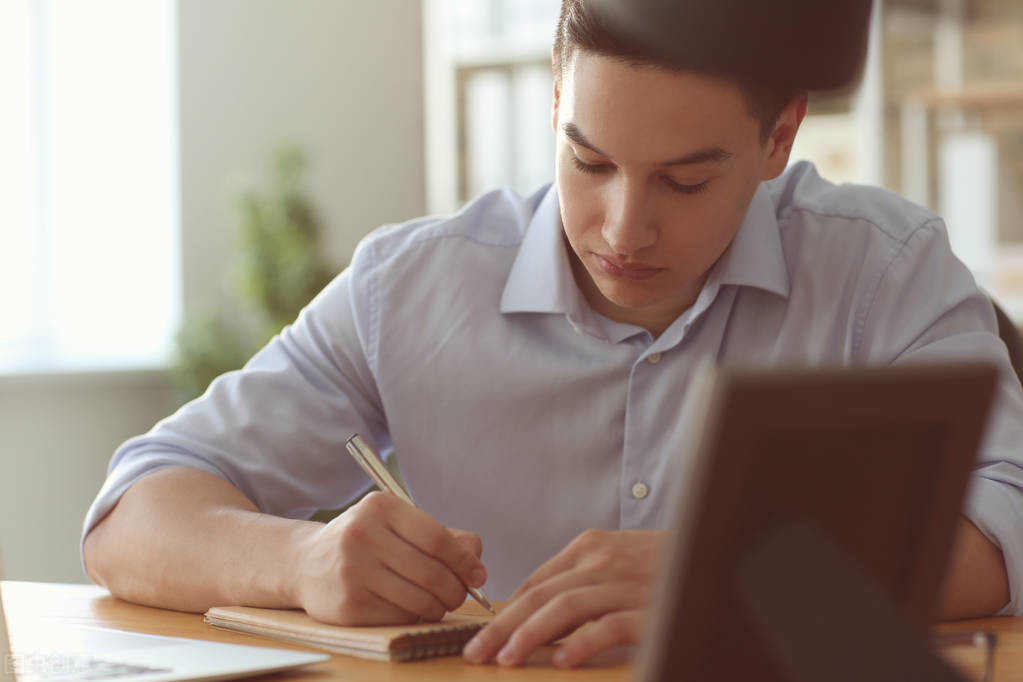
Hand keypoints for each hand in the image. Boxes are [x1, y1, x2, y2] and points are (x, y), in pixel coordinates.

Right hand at [292, 491, 486, 625]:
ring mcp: (353, 571)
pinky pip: (400, 617)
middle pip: (432, 572)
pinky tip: (409, 608)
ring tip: (438, 602)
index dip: (464, 561)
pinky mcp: (348, 605)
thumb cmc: (367, 542)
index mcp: (381, 507)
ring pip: (420, 600)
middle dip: (457, 590)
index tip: (479, 575)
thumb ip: (442, 536)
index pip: (437, 538)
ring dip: (439, 607)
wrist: (307, 563)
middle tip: (460, 595)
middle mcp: (363, 535)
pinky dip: (415, 616)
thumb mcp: (398, 524)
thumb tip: (477, 564)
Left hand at [463, 528, 664, 666]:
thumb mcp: (614, 561)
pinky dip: (583, 643)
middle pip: (541, 595)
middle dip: (502, 626)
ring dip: (531, 635)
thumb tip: (531, 613)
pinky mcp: (650, 608)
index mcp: (589, 547)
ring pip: (566, 607)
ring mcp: (627, 583)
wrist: (716, 549)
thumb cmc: (661, 564)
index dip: (503, 611)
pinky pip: (610, 625)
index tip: (478, 635)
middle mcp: (604, 560)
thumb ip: (577, 580)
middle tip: (476, 652)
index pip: (535, 582)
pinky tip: (562, 661)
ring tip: (507, 660)